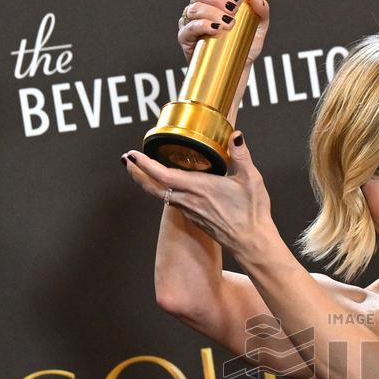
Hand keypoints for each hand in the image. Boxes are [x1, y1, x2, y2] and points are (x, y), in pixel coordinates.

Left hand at [121, 132, 273, 259]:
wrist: (252, 243)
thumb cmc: (252, 214)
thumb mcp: (251, 179)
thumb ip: (241, 156)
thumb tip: (236, 135)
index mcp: (199, 188)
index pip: (162, 175)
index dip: (144, 165)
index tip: (132, 154)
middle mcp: (189, 200)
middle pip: (153, 188)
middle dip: (137, 173)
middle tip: (125, 160)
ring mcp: (190, 212)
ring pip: (161, 196)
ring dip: (148, 182)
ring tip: (140, 170)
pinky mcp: (195, 219)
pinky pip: (173, 203)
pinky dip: (164, 192)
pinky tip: (168, 187)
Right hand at [177, 0, 269, 63]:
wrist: (236, 71)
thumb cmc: (243, 48)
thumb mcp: (258, 29)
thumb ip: (262, 12)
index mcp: (213, 1)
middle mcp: (199, 9)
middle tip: (233, 11)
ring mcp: (190, 22)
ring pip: (195, 8)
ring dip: (212, 12)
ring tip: (228, 23)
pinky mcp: (185, 38)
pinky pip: (189, 27)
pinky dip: (202, 25)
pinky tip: (215, 28)